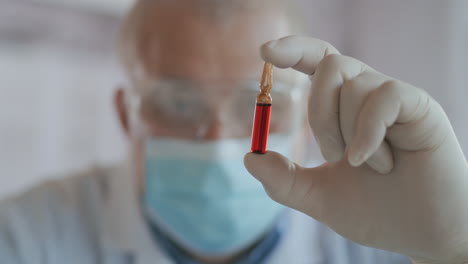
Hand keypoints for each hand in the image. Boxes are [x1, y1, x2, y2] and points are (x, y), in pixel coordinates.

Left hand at [244, 36, 467, 263]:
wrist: (422, 233)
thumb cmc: (376, 211)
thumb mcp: (319, 197)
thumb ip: (284, 180)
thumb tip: (249, 156)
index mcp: (342, 108)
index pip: (316, 61)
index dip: (292, 49)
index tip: (264, 52)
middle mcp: (367, 95)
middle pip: (328, 66)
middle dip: (320, 115)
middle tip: (336, 156)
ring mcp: (394, 99)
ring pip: (352, 85)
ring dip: (348, 134)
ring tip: (371, 165)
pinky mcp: (419, 106)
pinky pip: (383, 97)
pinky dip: (369, 134)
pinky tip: (380, 162)